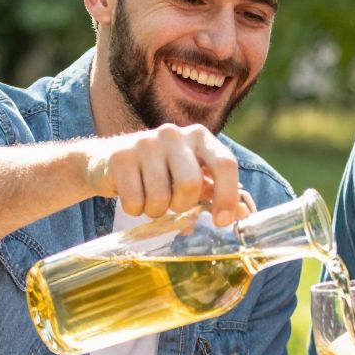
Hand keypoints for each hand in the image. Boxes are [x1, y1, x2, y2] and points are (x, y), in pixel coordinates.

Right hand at [85, 124, 242, 223]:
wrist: (109, 161)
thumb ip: (217, 192)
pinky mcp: (120, 157)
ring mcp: (145, 143)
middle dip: (182, 205)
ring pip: (161, 198)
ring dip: (157, 211)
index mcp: (199, 137)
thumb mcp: (191, 176)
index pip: (225, 164)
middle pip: (191, 184)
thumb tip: (245, 213)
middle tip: (173, 204)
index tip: (221, 220)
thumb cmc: (160, 172)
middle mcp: (174, 134)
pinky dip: (136, 210)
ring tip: (151, 200)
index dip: (227, 196)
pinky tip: (133, 197)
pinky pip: (136, 202)